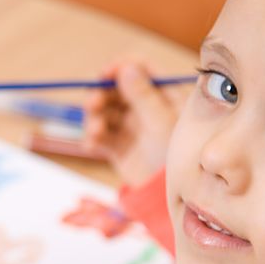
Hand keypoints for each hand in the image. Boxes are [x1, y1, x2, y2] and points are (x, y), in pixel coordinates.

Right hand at [83, 59, 187, 185]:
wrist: (165, 196)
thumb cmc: (172, 156)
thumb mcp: (161, 123)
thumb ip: (144, 96)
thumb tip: (126, 68)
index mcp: (163, 95)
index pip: (141, 69)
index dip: (121, 67)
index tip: (105, 74)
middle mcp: (145, 107)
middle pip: (116, 89)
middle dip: (101, 95)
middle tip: (92, 105)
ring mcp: (130, 127)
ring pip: (104, 111)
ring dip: (93, 117)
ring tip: (95, 131)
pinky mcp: (117, 146)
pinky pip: (99, 134)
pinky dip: (92, 137)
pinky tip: (91, 146)